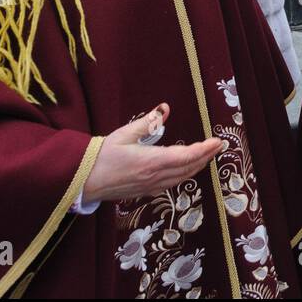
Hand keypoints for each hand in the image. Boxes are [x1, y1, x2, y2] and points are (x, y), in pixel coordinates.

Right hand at [82, 103, 223, 203]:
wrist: (83, 181)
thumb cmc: (101, 156)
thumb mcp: (123, 134)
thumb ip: (147, 122)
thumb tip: (165, 108)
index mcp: (151, 162)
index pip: (186, 156)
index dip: (204, 150)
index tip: (217, 142)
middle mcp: (155, 177)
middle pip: (188, 168)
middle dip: (206, 157)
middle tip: (218, 146)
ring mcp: (151, 187)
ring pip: (182, 178)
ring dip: (197, 166)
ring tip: (207, 156)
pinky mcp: (146, 192)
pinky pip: (172, 184)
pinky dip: (184, 175)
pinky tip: (186, 169)